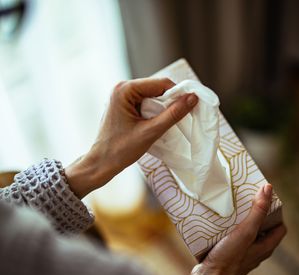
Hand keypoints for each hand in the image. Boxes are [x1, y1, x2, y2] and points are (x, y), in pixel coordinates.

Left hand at [65, 77, 197, 197]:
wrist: (101, 164)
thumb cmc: (121, 150)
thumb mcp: (151, 132)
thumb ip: (173, 114)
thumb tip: (193, 98)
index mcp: (125, 90)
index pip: (161, 83)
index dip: (178, 94)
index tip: (191, 107)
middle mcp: (122, 88)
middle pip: (157, 88)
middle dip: (171, 101)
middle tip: (182, 116)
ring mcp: (122, 96)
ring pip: (153, 96)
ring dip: (164, 108)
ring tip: (171, 122)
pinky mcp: (124, 105)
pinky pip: (146, 103)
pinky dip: (156, 112)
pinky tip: (160, 123)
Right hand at [187, 184, 285, 274]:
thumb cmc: (229, 258)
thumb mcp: (246, 231)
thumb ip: (257, 211)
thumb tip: (268, 189)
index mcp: (265, 247)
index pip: (280, 227)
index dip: (277, 213)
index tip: (266, 200)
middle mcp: (256, 251)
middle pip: (263, 229)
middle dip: (257, 214)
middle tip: (248, 200)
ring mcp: (242, 254)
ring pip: (247, 233)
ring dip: (241, 220)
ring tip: (233, 208)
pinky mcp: (228, 255)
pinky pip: (233, 238)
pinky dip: (229, 229)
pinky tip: (219, 222)